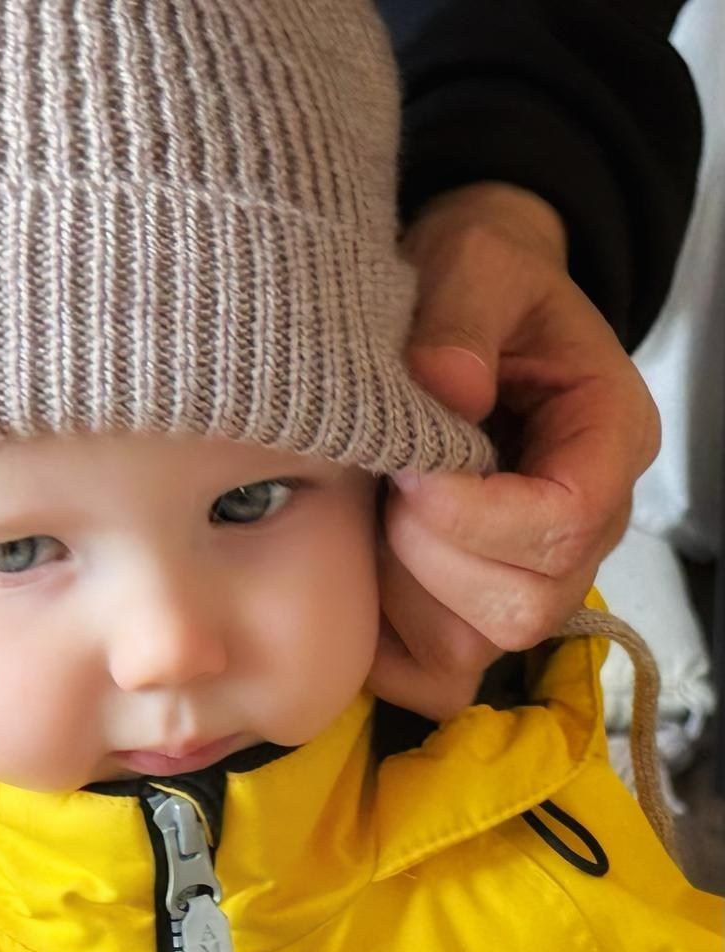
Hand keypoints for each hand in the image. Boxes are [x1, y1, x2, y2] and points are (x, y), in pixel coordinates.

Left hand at [370, 182, 658, 719]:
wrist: (462, 313)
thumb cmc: (476, 285)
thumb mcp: (475, 264)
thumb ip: (463, 316)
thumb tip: (446, 386)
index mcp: (607, 439)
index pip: (567, 522)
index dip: (475, 513)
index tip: (407, 468)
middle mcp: (583, 527)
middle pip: (525, 606)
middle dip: (431, 556)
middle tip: (386, 489)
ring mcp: (528, 576)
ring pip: (474, 647)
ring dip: (402, 592)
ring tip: (374, 516)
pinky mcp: (470, 608)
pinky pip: (431, 673)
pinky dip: (382, 642)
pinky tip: (359, 568)